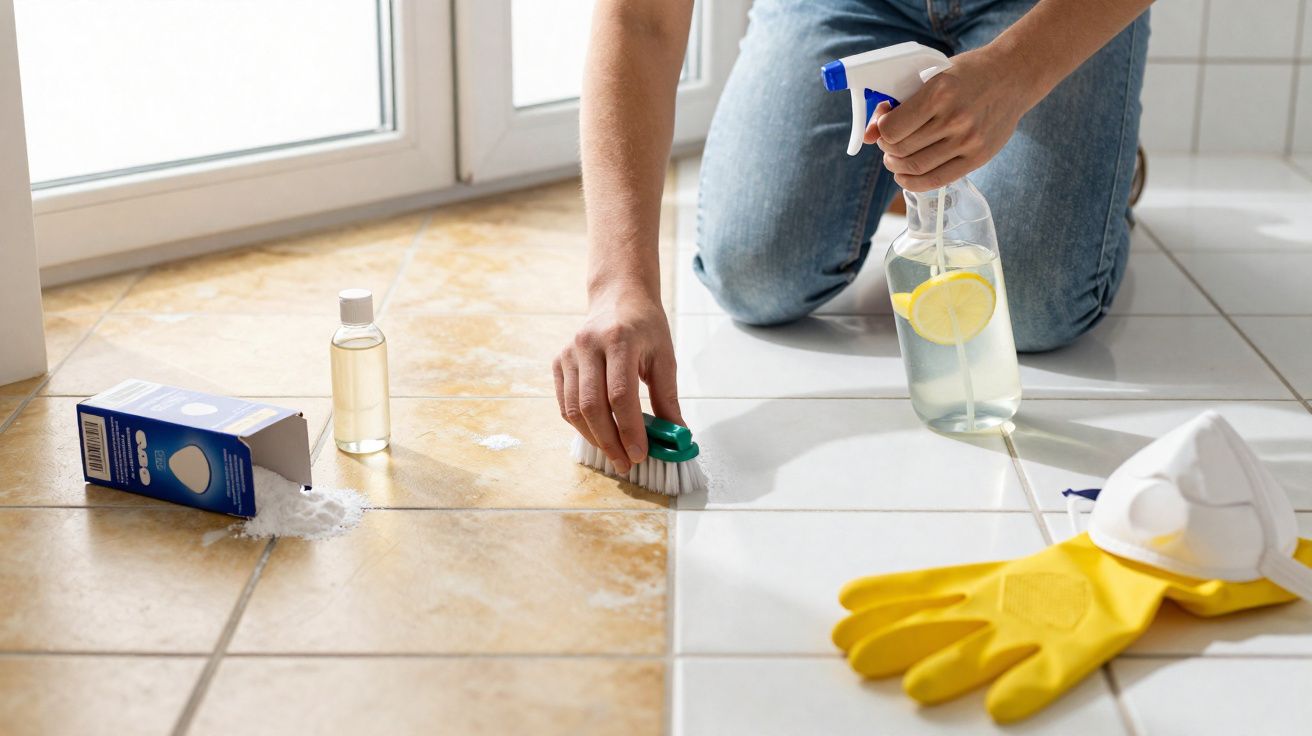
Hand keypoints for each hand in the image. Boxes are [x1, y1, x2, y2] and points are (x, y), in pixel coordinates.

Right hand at [554, 287, 682, 473]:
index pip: (620, 395)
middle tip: (627, 464)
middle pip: (592, 406)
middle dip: (610, 442)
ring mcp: (569, 353)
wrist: (618, 297)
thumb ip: (668, 398)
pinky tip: (599, 435)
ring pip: (573, 409)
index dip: (629, 430)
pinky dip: (580, 425)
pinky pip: (564, 404)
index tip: (641, 454)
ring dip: (594, 438)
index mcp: (619, 340)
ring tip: (615, 455)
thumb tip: (676, 437)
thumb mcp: (665, 357)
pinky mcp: (558, 362)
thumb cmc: (645, 327)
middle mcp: (588, 345)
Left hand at [864, 47, 1037, 191]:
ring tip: (895, 159)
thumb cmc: (967, 74)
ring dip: (896, 166)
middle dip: (887, 149)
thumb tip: (867, 134)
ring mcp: (968, 140)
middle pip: (901, 150)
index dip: (880, 130)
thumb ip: (900, 102)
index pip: (892, 129)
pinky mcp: (978, 157)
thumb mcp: (932, 75)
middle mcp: (954, 118)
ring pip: (915, 167)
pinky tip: (905, 175)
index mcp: (939, 92)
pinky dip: (913, 182)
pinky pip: (936, 180)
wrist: (1014, 76)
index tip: (883, 125)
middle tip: (888, 144)